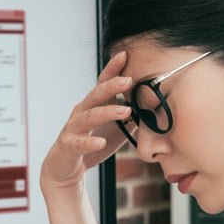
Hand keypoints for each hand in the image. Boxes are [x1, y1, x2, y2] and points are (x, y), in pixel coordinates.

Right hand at [40, 51, 132, 191]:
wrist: (66, 169)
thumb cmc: (92, 143)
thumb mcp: (115, 128)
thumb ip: (132, 117)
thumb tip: (157, 108)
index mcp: (93, 105)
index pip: (103, 83)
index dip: (113, 69)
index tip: (125, 55)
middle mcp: (81, 113)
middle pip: (95, 95)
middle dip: (111, 86)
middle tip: (129, 80)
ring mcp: (73, 129)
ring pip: (88, 117)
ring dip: (107, 112)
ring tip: (125, 111)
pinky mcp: (68, 147)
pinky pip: (78, 143)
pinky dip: (89, 142)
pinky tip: (101, 142)